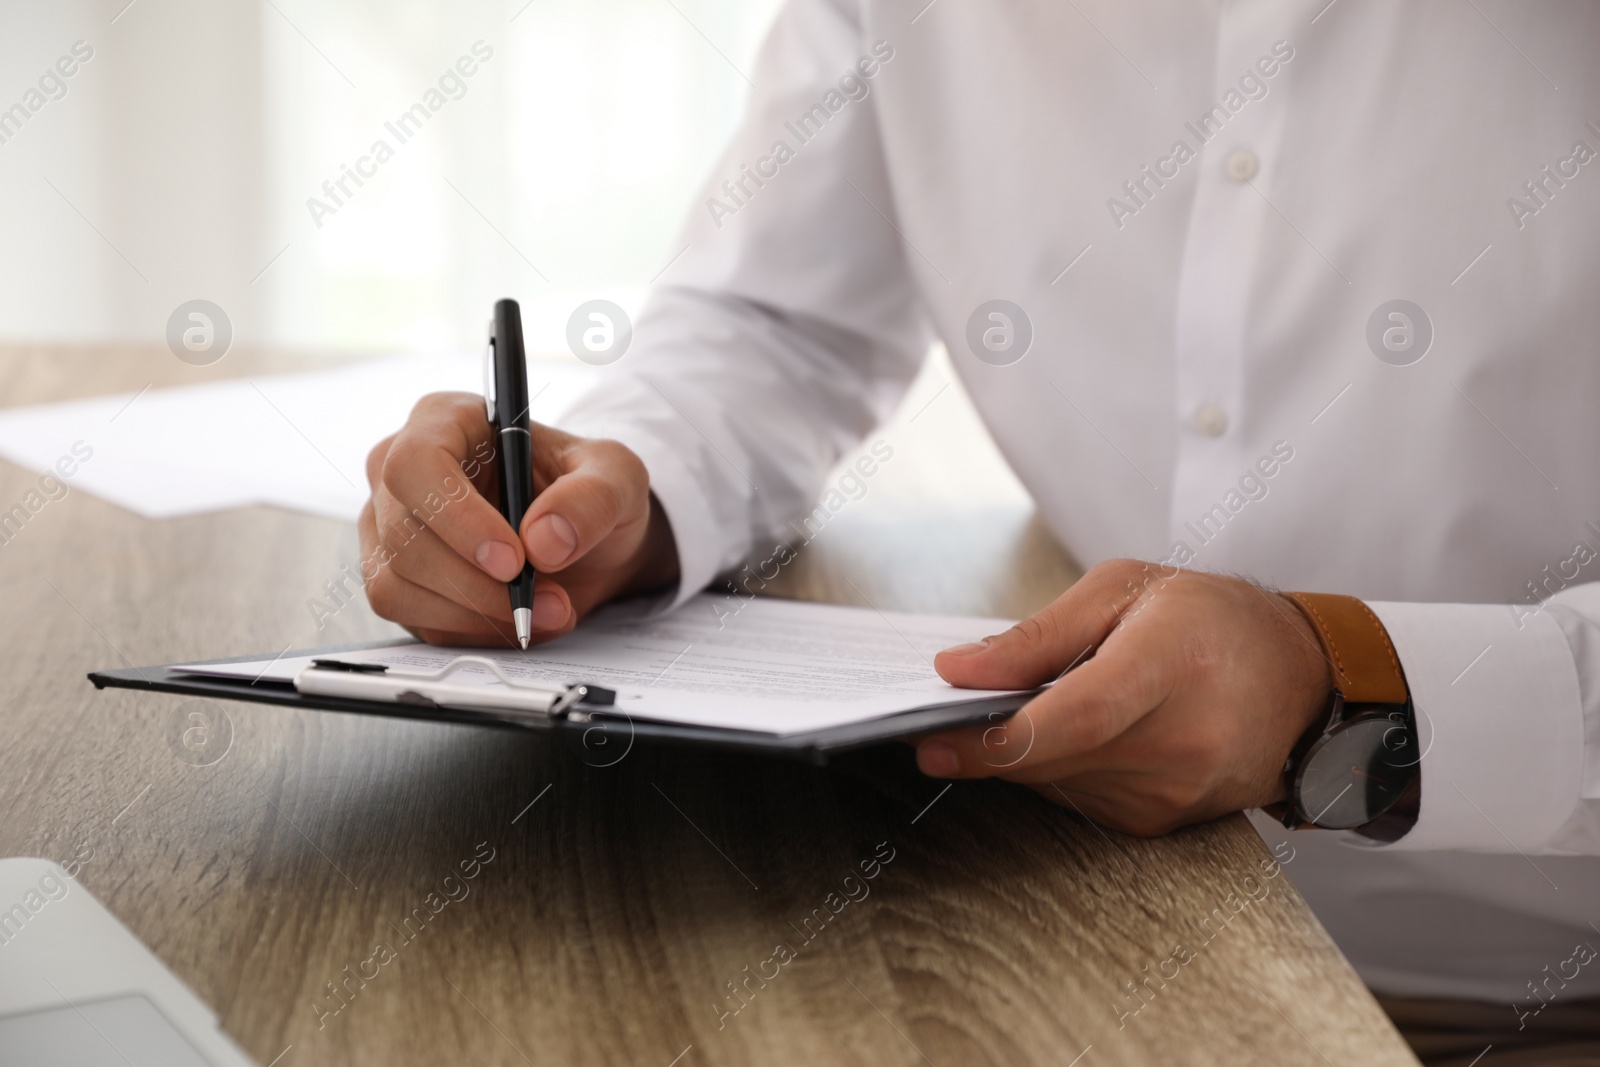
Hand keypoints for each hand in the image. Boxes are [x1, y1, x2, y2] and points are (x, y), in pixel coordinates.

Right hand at [358, 392, 678, 645]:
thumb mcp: (617, 478)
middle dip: (479, 582)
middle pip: (404, 532)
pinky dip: (468, 628)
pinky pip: (409, 615)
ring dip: (477, 612)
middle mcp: (402, 470)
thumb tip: (544, 539)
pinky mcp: (393, 577)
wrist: (586, 544)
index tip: (512, 559)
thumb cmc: (588, 492)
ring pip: (397, 582)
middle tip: (549, 600)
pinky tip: (516, 618)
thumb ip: (592, 498)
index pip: (416, 462)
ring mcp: (389, 526)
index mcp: (445, 421)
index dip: (457, 517)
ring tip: (548, 609)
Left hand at [918, 560, 1331, 835]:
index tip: (933, 738)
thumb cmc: (1211, 620)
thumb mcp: (1123, 589)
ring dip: (1023, 754)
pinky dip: (1057, 768)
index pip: (1078, 719)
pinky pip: (1079, 798)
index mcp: (1172, 664)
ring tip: (1023, 711)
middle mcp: (1182, 741)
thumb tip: (958, 672)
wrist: (1300, 679)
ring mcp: (1176, 791)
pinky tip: (1071, 734)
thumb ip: (1037, 635)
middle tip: (934, 726)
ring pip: (1057, 783)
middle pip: (1054, 758)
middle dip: (983, 746)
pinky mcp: (1164, 821)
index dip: (1001, 737)